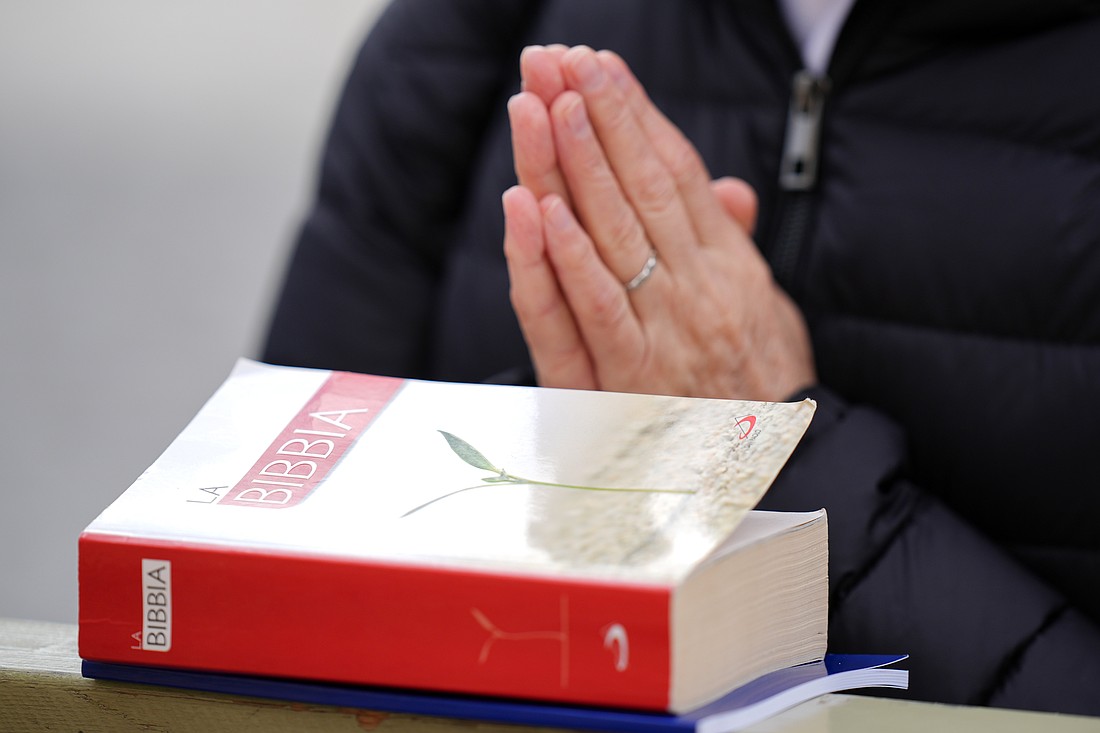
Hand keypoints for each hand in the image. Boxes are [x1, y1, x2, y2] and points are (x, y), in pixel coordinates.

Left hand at [503, 46, 815, 400]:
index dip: (637, 116)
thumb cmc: (763, 389)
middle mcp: (699, 290)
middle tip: (560, 59)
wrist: (772, 479)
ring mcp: (663, 335)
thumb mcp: (766, 311)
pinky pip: (591, 314)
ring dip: (575, 167)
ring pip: (612, 237)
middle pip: (641, 189)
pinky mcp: (628, 383)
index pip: (677, 174)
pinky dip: (565, 260)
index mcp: (730, 266)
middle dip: (599, 118)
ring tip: (542, 104)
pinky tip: (538, 208)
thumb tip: (728, 187)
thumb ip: (736, 247)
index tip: (600, 66)